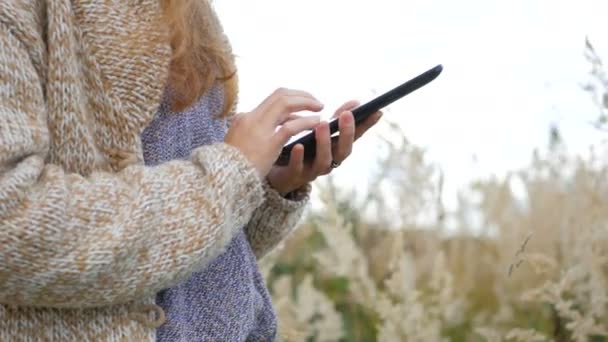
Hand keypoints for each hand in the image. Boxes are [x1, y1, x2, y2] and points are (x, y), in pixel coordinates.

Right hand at [224, 88, 322, 176]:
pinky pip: (292, 126)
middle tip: (316, 101)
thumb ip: (252, 134)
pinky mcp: (269, 143)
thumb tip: (271, 131)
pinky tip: (316, 123)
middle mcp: (252, 118)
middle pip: (281, 95)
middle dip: (301, 95)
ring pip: (286, 103)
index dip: (291, 98)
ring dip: (306, 103)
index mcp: (244, 118)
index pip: (272, 100)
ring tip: (319, 108)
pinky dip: (306, 122)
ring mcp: (260, 129)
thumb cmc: (231, 167)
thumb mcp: (238, 144)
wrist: (224, 179)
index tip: (302, 103)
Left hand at [267, 100, 382, 195]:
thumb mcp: (320, 134)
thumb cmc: (303, 151)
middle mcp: (329, 161)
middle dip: (346, 133)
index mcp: (336, 150)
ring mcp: (312, 170)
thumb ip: (335, 120)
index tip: (377, 111)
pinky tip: (298, 145)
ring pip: (323, 161)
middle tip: (347, 115)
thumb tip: (355, 103)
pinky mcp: (293, 176)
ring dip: (324, 143)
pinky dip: (299, 157)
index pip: (355, 137)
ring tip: (322, 124)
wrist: (277, 174)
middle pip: (343, 151)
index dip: (366, 126)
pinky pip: (298, 168)